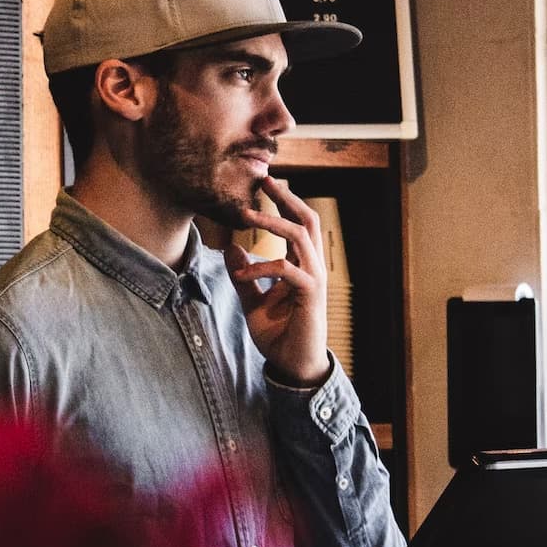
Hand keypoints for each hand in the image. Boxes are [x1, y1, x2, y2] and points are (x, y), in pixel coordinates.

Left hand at [224, 177, 330, 387]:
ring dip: (273, 222)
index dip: (284, 203)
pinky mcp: (311, 296)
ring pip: (301, 236)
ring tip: (246, 213)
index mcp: (302, 266)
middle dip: (286, 198)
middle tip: (265, 180)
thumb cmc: (280, 335)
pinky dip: (263, 268)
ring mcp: (315, 280)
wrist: (294, 367)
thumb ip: (244, 277)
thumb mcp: (253, 302)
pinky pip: (287, 271)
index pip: (298, 225)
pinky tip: (242, 273)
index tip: (264, 185)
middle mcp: (313, 268)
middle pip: (307, 220)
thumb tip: (231, 249)